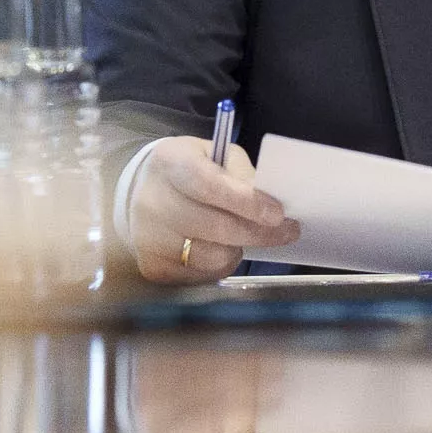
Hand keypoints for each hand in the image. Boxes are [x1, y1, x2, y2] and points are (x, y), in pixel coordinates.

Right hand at [126, 137, 299, 282]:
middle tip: (287, 232)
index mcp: (169, 162)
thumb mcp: (213, 156)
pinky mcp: (152, 266)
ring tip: (242, 236)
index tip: (277, 214)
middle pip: (214, 227)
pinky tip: (220, 248)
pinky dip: (221, 264)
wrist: (144, 195)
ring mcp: (148, 238)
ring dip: (238, 249)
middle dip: (258, 232)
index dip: (246, 202)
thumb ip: (240, 174)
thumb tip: (271, 203)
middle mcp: (151, 201)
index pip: (209, 185)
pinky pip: (202, 275)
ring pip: (212, 256)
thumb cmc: (189, 173)